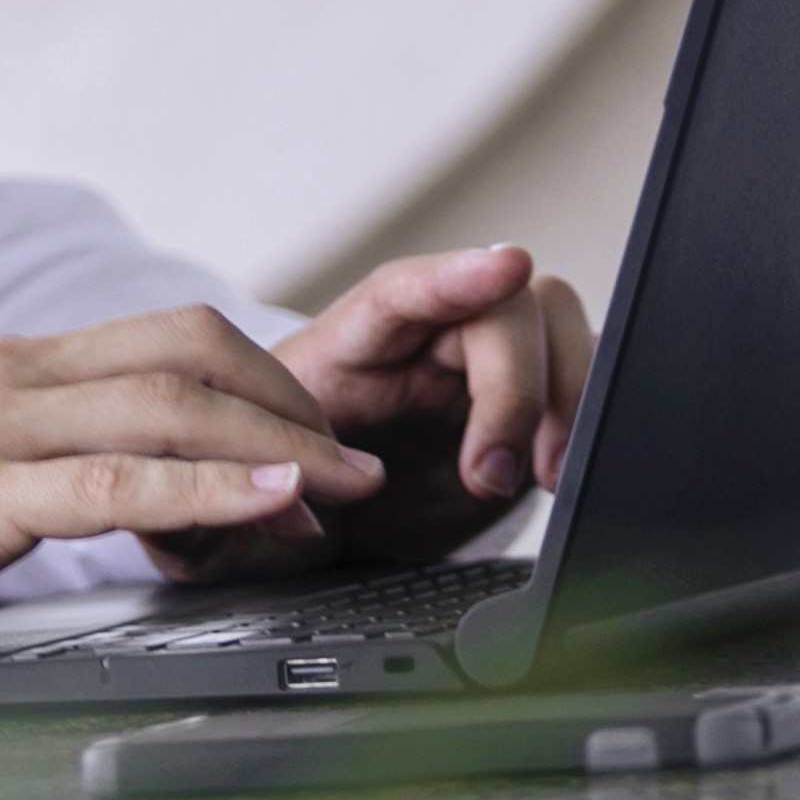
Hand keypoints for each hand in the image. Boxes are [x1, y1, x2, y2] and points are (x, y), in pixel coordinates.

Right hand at [0, 304, 380, 752]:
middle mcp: (3, 379)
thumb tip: (105, 515)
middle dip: (294, 400)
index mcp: (0, 375)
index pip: (166, 343)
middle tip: (357, 461)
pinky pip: (118, 482)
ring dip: (279, 447)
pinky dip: (211, 491)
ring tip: (348, 489)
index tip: (318, 437)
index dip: (262, 381)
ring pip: (171, 406)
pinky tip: (271, 506)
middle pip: (191, 350)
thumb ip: (20, 487)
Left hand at [144, 243, 589, 580]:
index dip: (453, 275)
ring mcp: (475, 366)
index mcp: (346, 347)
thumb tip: (257, 502)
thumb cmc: (267, 502)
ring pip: (552, 324)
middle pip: (497, 306)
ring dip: (558, 396)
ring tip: (533, 476)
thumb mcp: (229, 514)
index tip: (504, 266)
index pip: (401, 292)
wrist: (312, 534)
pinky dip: (579, 418)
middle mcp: (420, 340)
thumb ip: (219, 511)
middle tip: (492, 473)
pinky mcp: (522, 403)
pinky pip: (576, 374)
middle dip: (513, 385)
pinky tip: (551, 474)